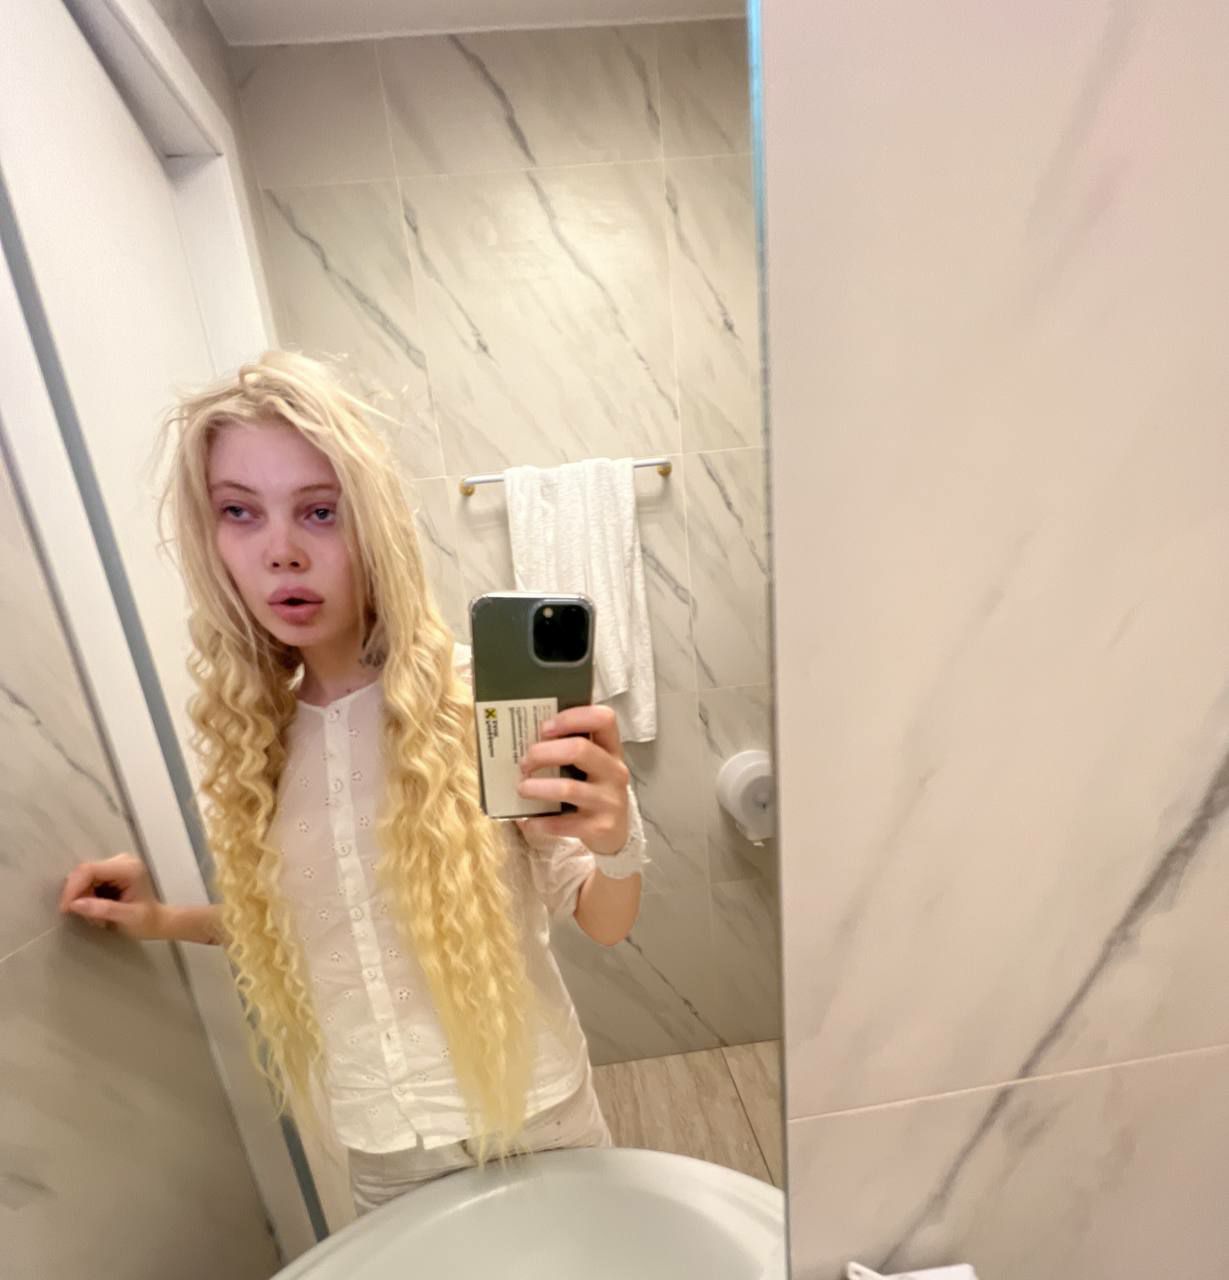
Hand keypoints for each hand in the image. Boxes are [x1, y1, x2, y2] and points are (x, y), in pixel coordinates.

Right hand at [59, 853, 166, 940]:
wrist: (156, 921)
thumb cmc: (146, 921)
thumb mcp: (128, 918)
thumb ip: (104, 909)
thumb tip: (75, 904)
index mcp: (128, 868)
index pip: (90, 870)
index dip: (73, 888)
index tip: (66, 908)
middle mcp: (121, 861)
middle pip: (84, 873)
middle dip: (79, 896)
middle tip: (89, 918)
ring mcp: (114, 865)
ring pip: (83, 878)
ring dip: (83, 899)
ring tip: (98, 918)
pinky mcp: (109, 872)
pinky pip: (87, 882)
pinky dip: (86, 898)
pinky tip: (98, 910)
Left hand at [517, 705, 629, 854]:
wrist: (615, 833)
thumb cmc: (592, 789)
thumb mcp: (591, 765)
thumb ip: (568, 748)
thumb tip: (524, 740)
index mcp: (611, 749)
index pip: (603, 718)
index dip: (572, 717)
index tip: (544, 728)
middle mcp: (615, 771)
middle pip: (579, 750)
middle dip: (543, 753)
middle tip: (524, 763)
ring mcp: (610, 800)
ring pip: (568, 788)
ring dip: (537, 787)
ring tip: (522, 788)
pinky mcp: (601, 828)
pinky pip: (564, 823)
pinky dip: (540, 822)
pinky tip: (528, 821)